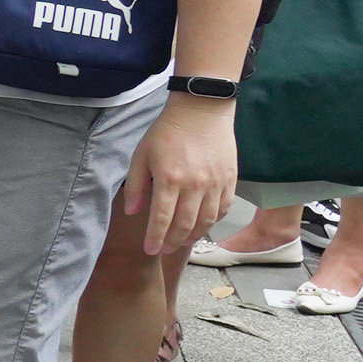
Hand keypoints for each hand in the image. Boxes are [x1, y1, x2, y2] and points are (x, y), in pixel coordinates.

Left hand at [122, 93, 236, 255]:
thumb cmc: (167, 131)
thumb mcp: (142, 155)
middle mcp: (194, 185)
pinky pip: (224, 208)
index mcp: (169, 179)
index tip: (150, 250)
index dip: (155, 238)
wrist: (202, 111)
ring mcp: (215, 183)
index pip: (161, 219)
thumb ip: (136, 185)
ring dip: (194, 236)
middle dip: (173, 242)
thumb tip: (132, 212)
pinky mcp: (230, 179)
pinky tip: (204, 224)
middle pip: (185, 225)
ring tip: (182, 242)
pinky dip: (214, 221)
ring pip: (207, 220)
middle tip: (164, 249)